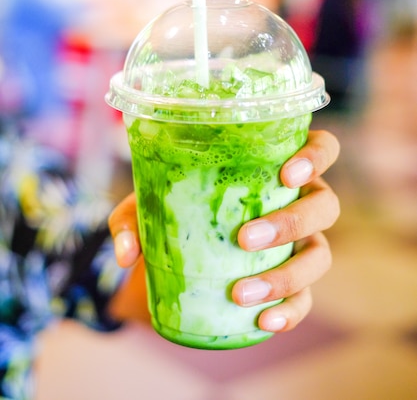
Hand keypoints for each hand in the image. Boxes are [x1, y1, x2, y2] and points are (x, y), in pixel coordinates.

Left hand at [108, 129, 339, 331]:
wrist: (174, 253)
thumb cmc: (175, 208)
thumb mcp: (147, 206)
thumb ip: (132, 219)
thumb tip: (128, 251)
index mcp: (275, 165)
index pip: (321, 149)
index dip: (316, 156)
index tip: (286, 173)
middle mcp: (298, 201)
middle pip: (326, 205)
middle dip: (292, 221)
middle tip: (245, 237)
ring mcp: (300, 243)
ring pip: (320, 255)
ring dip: (287, 274)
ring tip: (241, 292)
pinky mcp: (292, 282)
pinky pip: (305, 298)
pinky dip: (290, 310)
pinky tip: (264, 320)